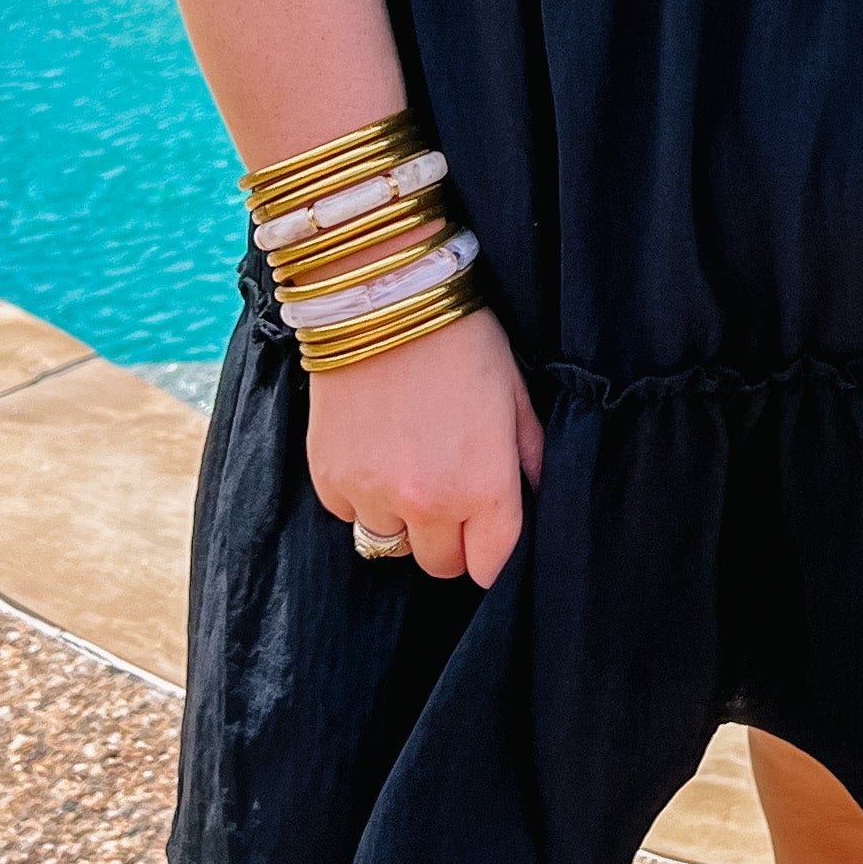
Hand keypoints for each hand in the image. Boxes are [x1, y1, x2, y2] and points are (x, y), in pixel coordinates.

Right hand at [304, 307, 541, 583]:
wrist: (382, 296)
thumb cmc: (460, 339)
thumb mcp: (515, 394)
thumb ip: (529, 457)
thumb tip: (534, 495)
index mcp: (483, 487)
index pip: (490, 567)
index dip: (491, 553)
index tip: (486, 534)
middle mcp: (425, 503)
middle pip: (439, 565)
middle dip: (449, 538)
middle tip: (448, 491)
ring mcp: (371, 493)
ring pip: (390, 544)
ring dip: (401, 518)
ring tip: (407, 465)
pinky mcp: (328, 478)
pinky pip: (349, 514)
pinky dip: (361, 495)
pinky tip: (373, 451)